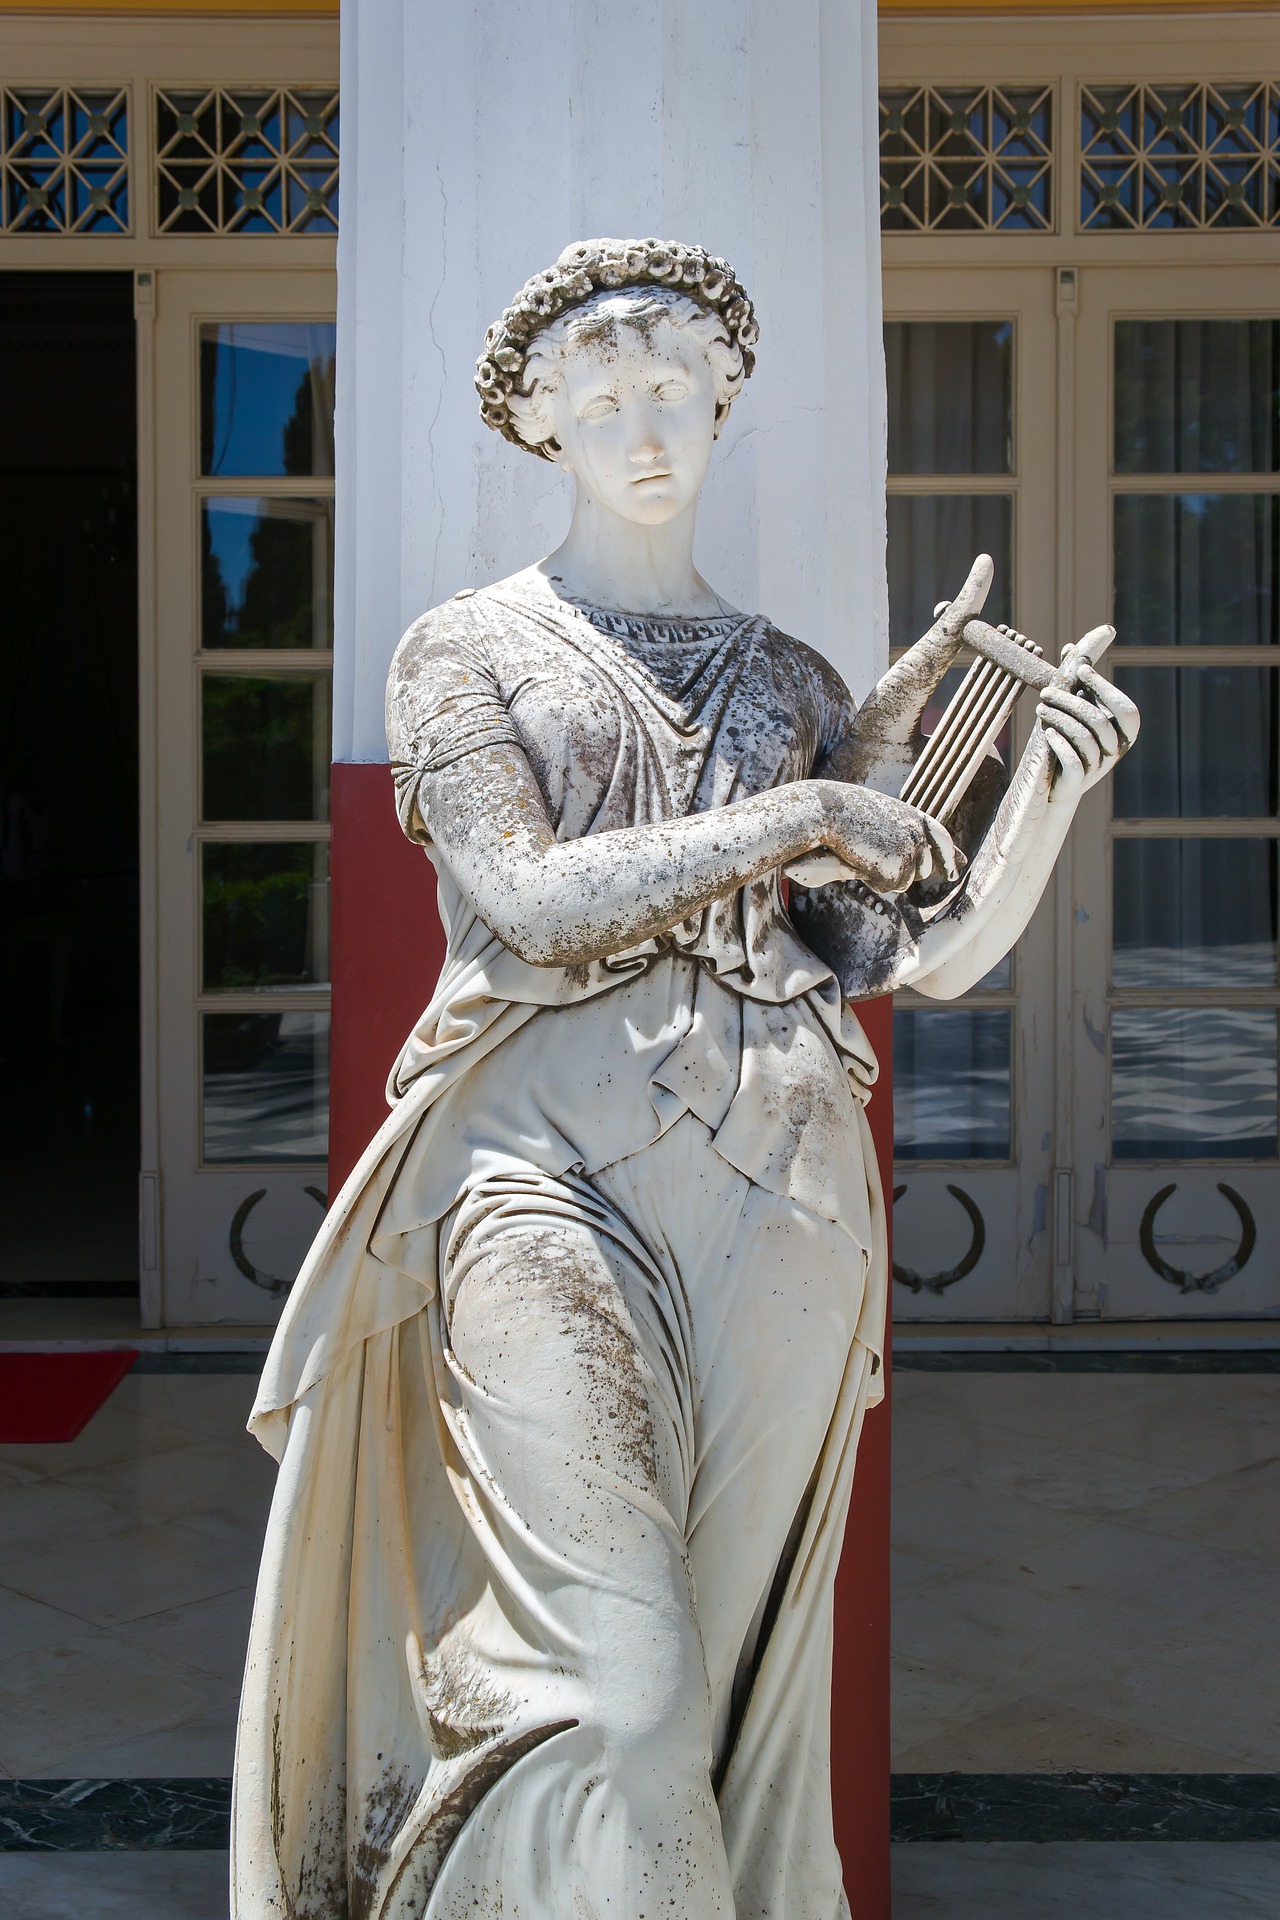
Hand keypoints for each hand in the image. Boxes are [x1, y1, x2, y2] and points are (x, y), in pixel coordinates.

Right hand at [789, 784, 964, 894]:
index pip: (941, 839)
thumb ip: (899, 835)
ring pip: (903, 883)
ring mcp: (910, 852)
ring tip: (862, 851)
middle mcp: (918, 835)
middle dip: (903, 872)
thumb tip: (910, 856)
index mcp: (914, 817)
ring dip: (882, 876)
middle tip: (876, 857)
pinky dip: (869, 879)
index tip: (955, 872)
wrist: (826, 810)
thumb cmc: (843, 813)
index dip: (949, 857)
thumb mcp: (878, 818)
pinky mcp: (897, 869)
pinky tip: (857, 858)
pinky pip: (885, 887)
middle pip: (923, 870)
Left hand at [1037, 662, 1139, 799]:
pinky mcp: (1078, 783)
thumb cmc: (1067, 740)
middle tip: (1045, 691)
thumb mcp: (1073, 711)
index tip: (1079, 668)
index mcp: (1123, 731)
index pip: (1125, 709)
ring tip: (1040, 708)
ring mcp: (1099, 768)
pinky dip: (1059, 744)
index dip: (1104, 688)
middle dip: (1071, 702)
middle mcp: (1115, 750)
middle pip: (1100, 722)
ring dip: (1059, 718)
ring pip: (1084, 739)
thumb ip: (1076, 682)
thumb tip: (1071, 647)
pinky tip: (1047, 733)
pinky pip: (1073, 762)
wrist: (1054, 785)